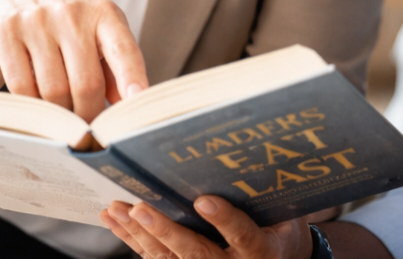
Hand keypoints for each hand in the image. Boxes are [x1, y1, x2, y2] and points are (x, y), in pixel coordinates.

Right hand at [0, 0, 147, 121]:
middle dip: (89, 115)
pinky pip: (22, 88)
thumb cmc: (72, 25)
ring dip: (61, 115)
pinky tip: (39, 106)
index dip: (131, 77)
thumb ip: (116, 69)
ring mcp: (37, 21)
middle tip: (89, 133)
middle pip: (85, 83)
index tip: (138, 102)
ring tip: (64, 118)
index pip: (122, 49)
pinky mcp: (7, 33)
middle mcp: (71, 13)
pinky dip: (33, 107)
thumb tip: (128, 110)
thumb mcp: (100, 35)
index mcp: (103, 13)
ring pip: (53, 91)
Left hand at [100, 196, 310, 258]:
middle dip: (165, 231)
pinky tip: (117, 222)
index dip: (224, 220)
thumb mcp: (284, 212)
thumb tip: (249, 154)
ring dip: (140, 236)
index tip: (205, 201)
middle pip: (196, 253)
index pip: (243, 235)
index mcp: (262, 251)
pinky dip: (134, 242)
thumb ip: (265, 193)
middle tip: (141, 208)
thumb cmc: (280, 228)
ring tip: (119, 211)